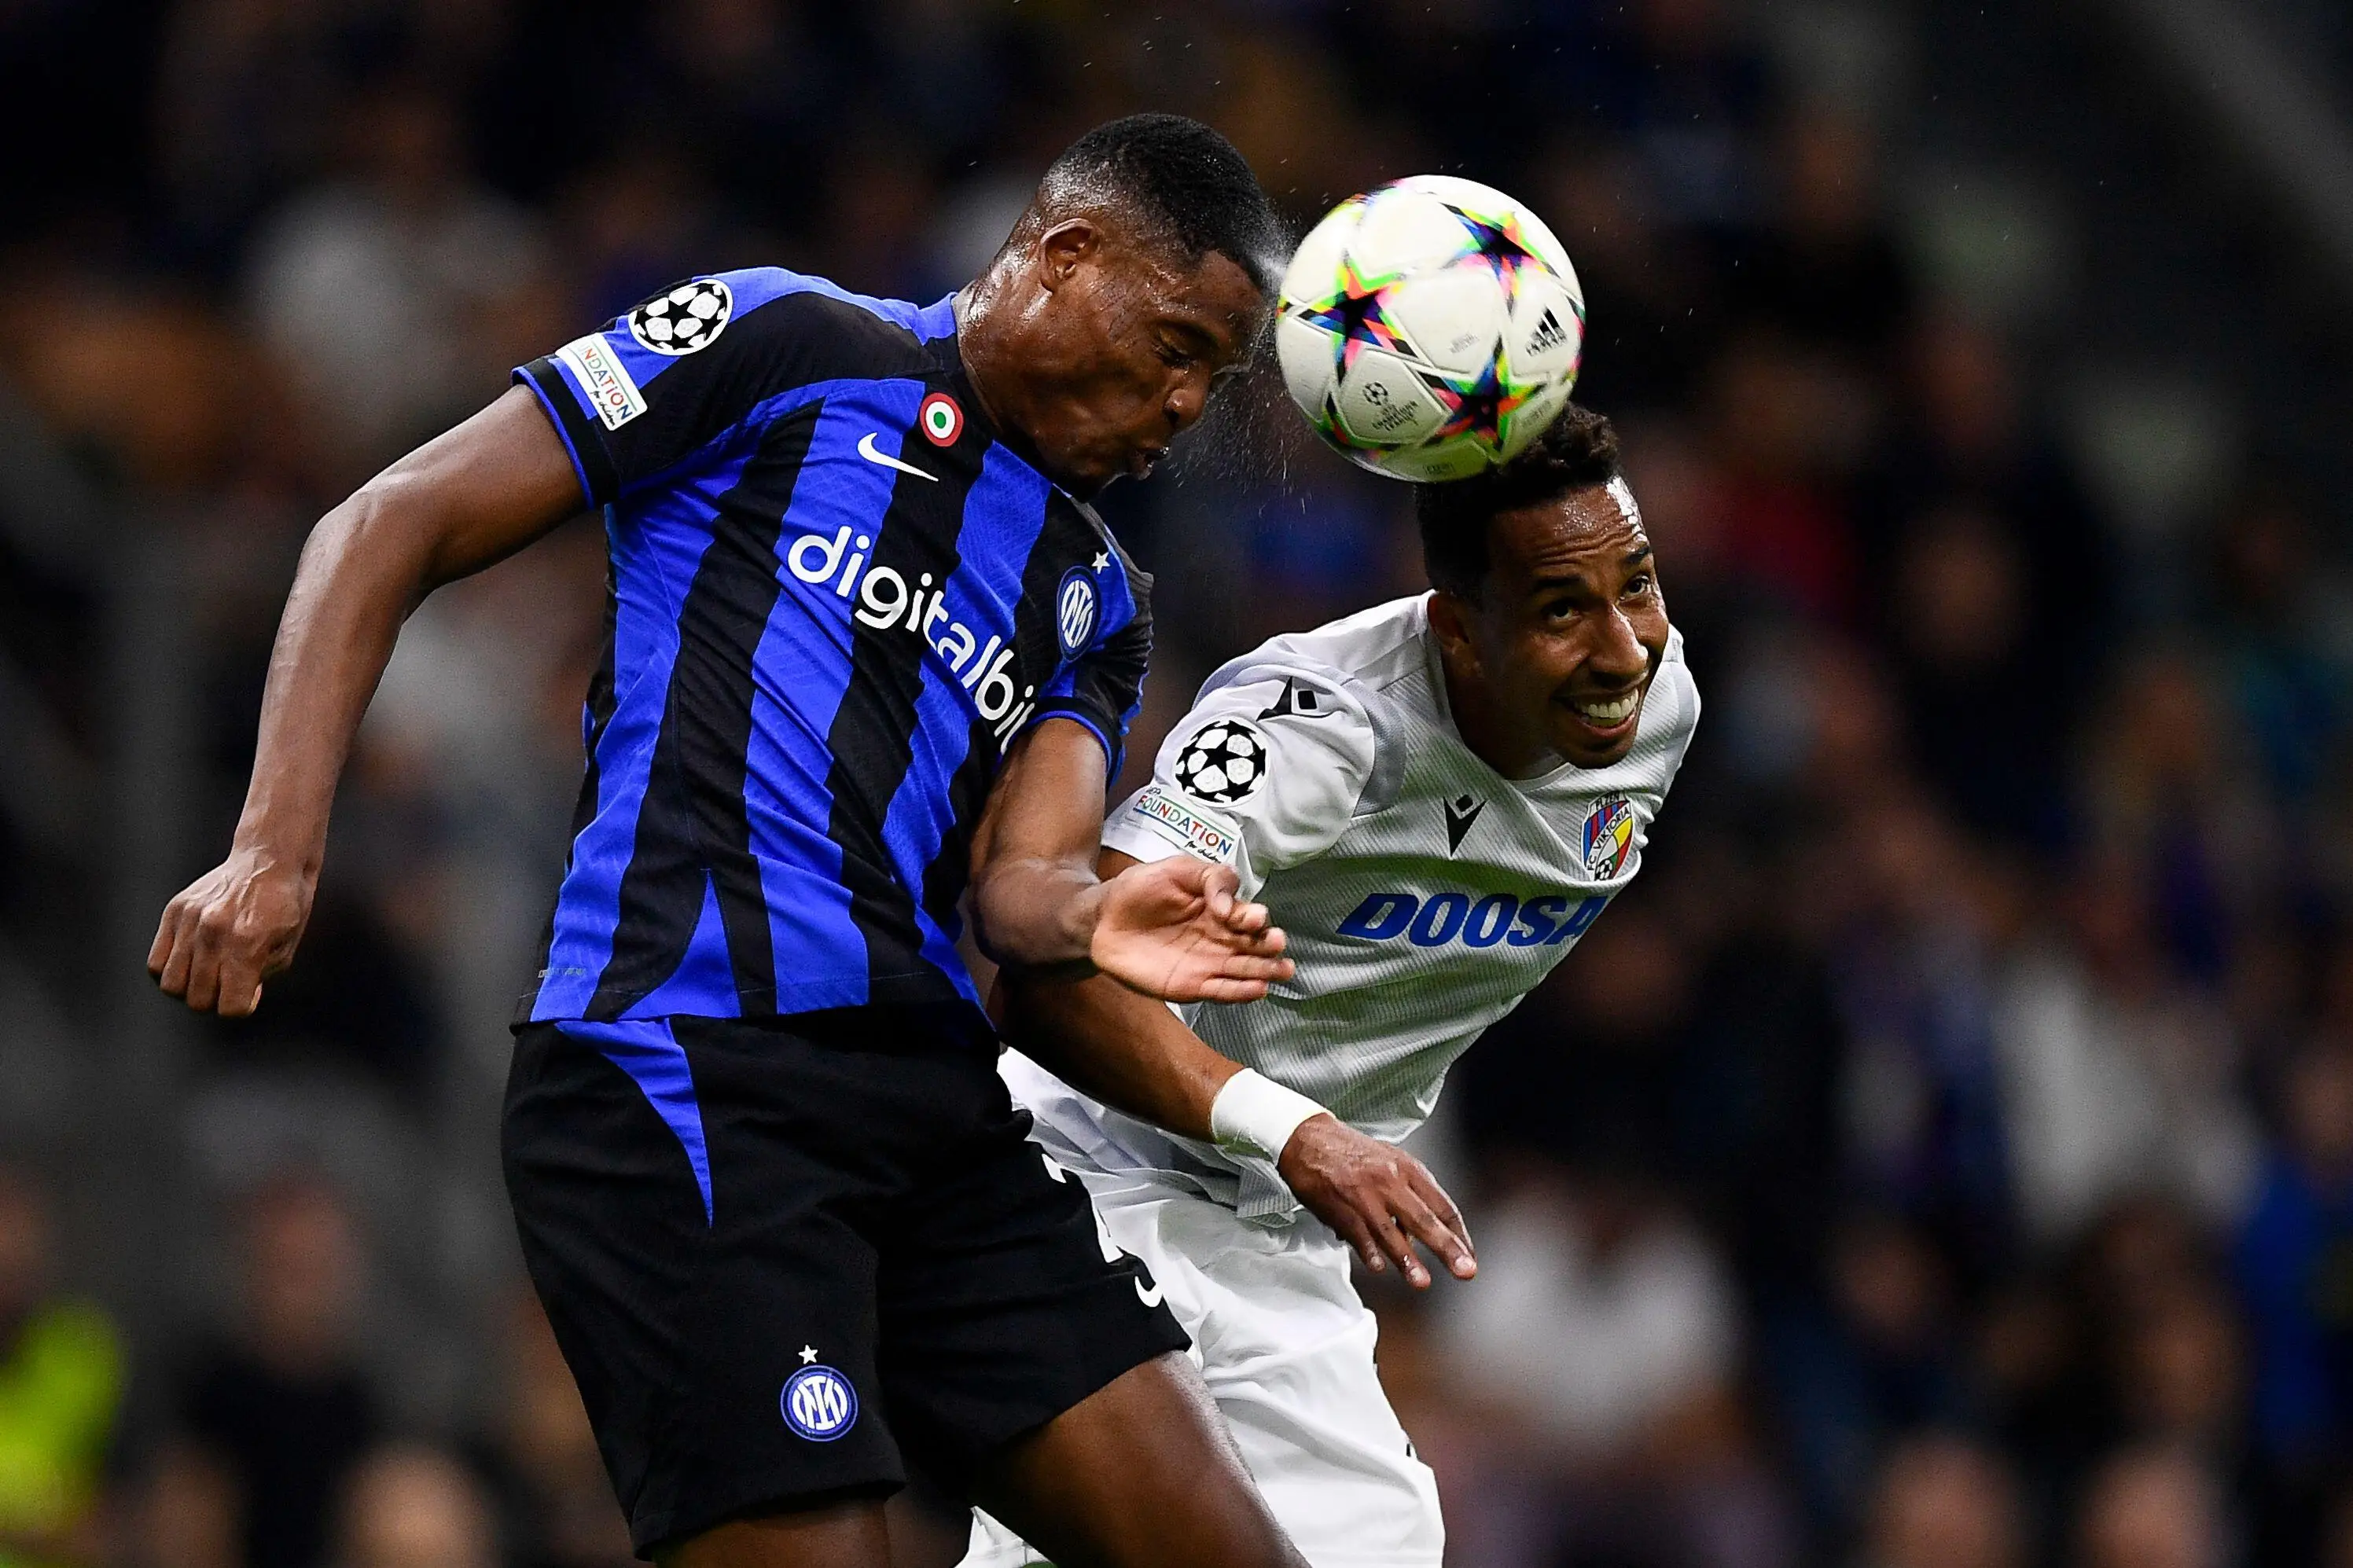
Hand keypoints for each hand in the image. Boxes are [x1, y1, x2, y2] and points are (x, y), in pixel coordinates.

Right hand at [148, 846, 314, 1015]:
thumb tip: (234, 999)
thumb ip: (258, 981)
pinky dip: (169, 971)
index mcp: (247, 945)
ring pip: (171, 985)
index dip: (241, 1007)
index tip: (249, 993)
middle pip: (198, 1000)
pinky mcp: (174, 911)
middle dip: (216, 999)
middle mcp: (213, 933)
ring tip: (208, 973)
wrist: (270, 860)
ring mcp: (190, 920)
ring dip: (190, 989)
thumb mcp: (285, 950)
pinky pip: (155, 962)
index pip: (231, 1007)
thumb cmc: (285, 907)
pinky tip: (190, 962)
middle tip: (228, 982)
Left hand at [1089, 858, 1292, 1002]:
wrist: (1103, 920)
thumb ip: (1209, 878)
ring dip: (1265, 971)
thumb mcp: (1177, 869)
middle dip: (1270, 946)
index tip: (1253, 918)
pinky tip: (1258, 989)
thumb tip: (1228, 905)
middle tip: (1278, 945)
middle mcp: (1219, 937)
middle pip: (1253, 944)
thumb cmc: (1140, 889)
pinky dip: (1240, 992)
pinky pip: (1221, 991)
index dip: (1253, 916)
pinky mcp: (1191, 985)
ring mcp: (1207, 963)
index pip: (1246, 914)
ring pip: (1244, 969)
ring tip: (1283, 970)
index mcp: (1219, 909)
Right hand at [1279, 1115, 1475, 1288]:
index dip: (1459, 1234)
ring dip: (1407, 1260)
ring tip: (1422, 1282)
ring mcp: (1364, 1195)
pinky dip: (1368, 1252)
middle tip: (1465, 1271)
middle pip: (1424, 1219)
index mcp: (1408, 1169)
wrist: (1309, 1138)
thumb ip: (1408, 1196)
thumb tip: (1416, 1236)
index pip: (1443, 1205)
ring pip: (1390, 1232)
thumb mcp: (1390, 1163)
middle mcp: (1390, 1180)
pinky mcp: (1339, 1206)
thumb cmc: (1352, 1153)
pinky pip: (1358, 1233)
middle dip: (1447, 1248)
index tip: (1469, 1256)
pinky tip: (1378, 1267)